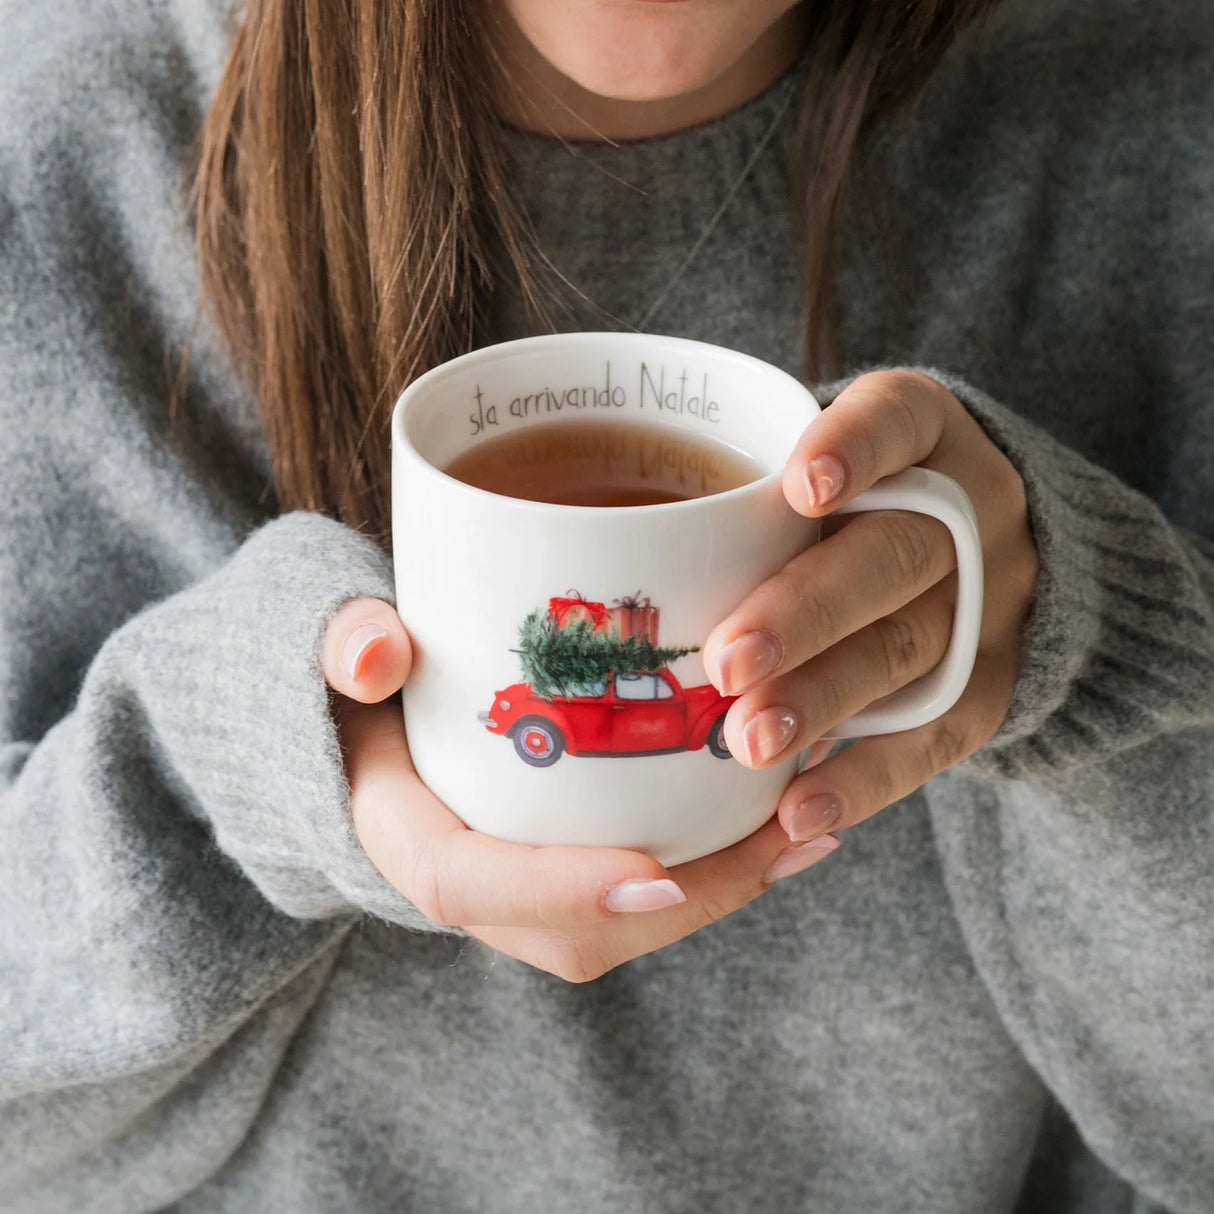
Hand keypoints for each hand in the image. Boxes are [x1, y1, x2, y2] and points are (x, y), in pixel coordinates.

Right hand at [320, 598, 838, 982]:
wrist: (378, 728)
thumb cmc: (368, 682)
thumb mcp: (345, 650)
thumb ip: (348, 644)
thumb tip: (375, 651)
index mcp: (408, 838)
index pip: (467, 886)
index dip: (558, 889)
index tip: (658, 874)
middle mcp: (474, 887)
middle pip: (576, 931)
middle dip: (686, 902)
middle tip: (785, 841)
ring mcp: (526, 892)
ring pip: (625, 924)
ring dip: (722, 890)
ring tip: (810, 832)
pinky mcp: (569, 873)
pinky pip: (645, 895)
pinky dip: (718, 869)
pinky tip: (786, 823)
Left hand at [702, 370, 1038, 842]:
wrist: (976, 560)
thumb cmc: (849, 504)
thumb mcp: (819, 462)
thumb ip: (738, 488)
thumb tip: (569, 546)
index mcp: (922, 434)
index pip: (898, 419)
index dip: (855, 448)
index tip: (799, 488)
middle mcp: (967, 513)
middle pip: (893, 556)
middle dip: (807, 611)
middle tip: (730, 664)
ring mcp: (986, 604)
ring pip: (907, 649)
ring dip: (824, 698)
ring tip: (748, 743)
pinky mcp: (984, 688)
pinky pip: (933, 737)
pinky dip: (864, 777)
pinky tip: (799, 808)